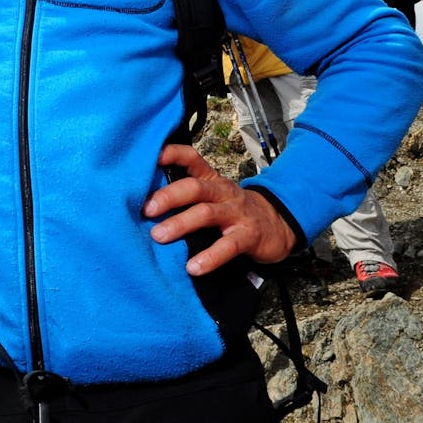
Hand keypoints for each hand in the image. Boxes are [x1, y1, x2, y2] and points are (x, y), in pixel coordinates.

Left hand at [142, 144, 295, 275]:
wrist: (278, 225)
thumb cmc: (233, 210)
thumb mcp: (213, 196)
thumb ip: (186, 196)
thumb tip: (145, 205)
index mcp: (212, 180)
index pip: (192, 159)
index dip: (173, 154)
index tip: (152, 157)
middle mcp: (223, 192)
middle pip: (195, 187)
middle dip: (168, 196)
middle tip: (146, 210)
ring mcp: (237, 213)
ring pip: (206, 213)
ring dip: (181, 224)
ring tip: (159, 236)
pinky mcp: (248, 236)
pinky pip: (228, 245)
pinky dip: (210, 257)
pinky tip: (193, 267)